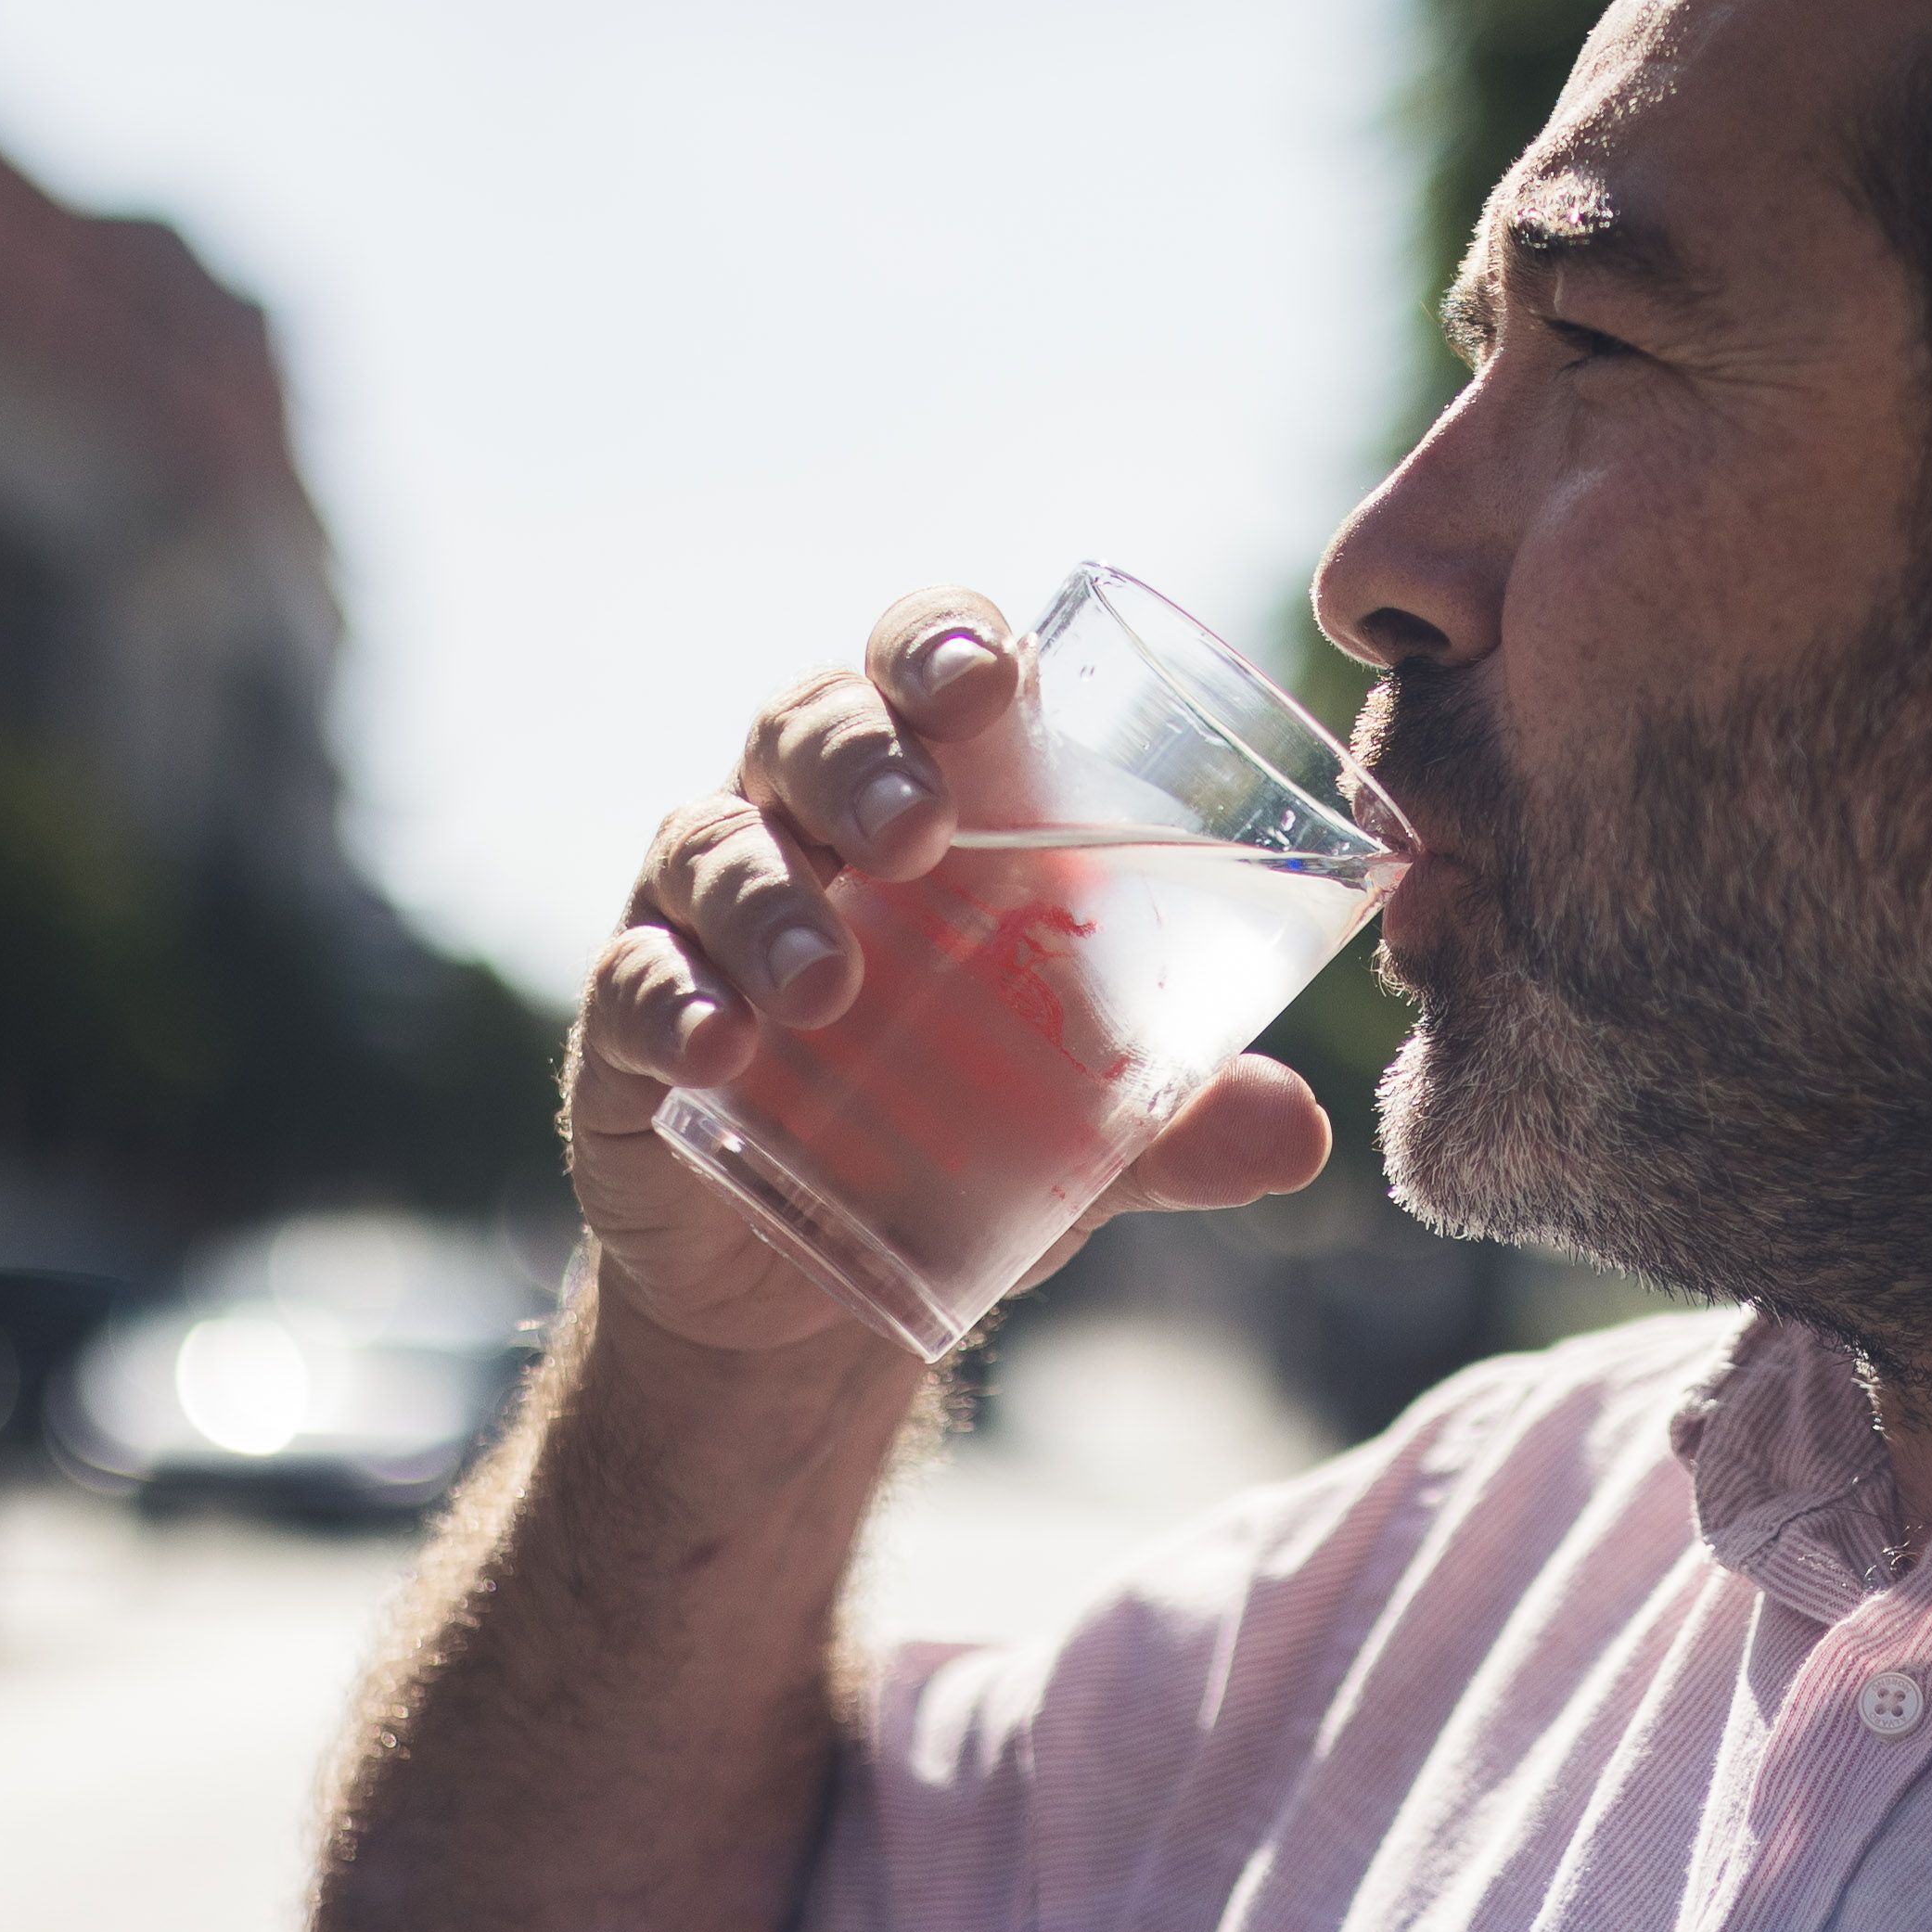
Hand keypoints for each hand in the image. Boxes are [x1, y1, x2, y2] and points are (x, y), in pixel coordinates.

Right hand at [564, 585, 1335, 1360]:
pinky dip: (670, 1004)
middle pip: (804, 724)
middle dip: (858, 758)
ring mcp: (703, 921)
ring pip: (709, 845)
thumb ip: (1187, 1116)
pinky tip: (715, 1049)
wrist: (817, 1288)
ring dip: (769, 900)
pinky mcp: (632, 1031)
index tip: (994, 683)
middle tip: (918, 831)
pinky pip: (631, 984)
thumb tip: (1300, 1132)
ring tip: (831, 986)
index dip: (947, 644)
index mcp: (929, 798)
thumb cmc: (966, 1134)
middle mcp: (803, 825)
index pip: (923, 664)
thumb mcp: (1091, 1127)